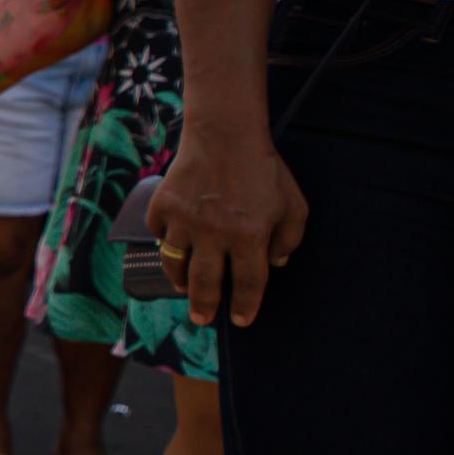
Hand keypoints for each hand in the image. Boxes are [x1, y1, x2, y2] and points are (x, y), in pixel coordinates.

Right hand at [155, 121, 308, 328]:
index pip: (249, 284)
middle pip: (207, 283)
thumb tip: (277, 264)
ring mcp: (184, 221)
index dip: (246, 306)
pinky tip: (173, 247)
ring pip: (176, 264)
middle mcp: (214, 234)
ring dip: (181, 281)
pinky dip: (165, 244)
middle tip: (203, 319)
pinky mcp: (163, 206)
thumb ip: (290, 239)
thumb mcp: (294, 205)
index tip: (241, 320)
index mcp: (250, 236)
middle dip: (205, 307)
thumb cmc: (264, 169)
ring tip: (184, 289)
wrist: (225, 133)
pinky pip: (159, 235)